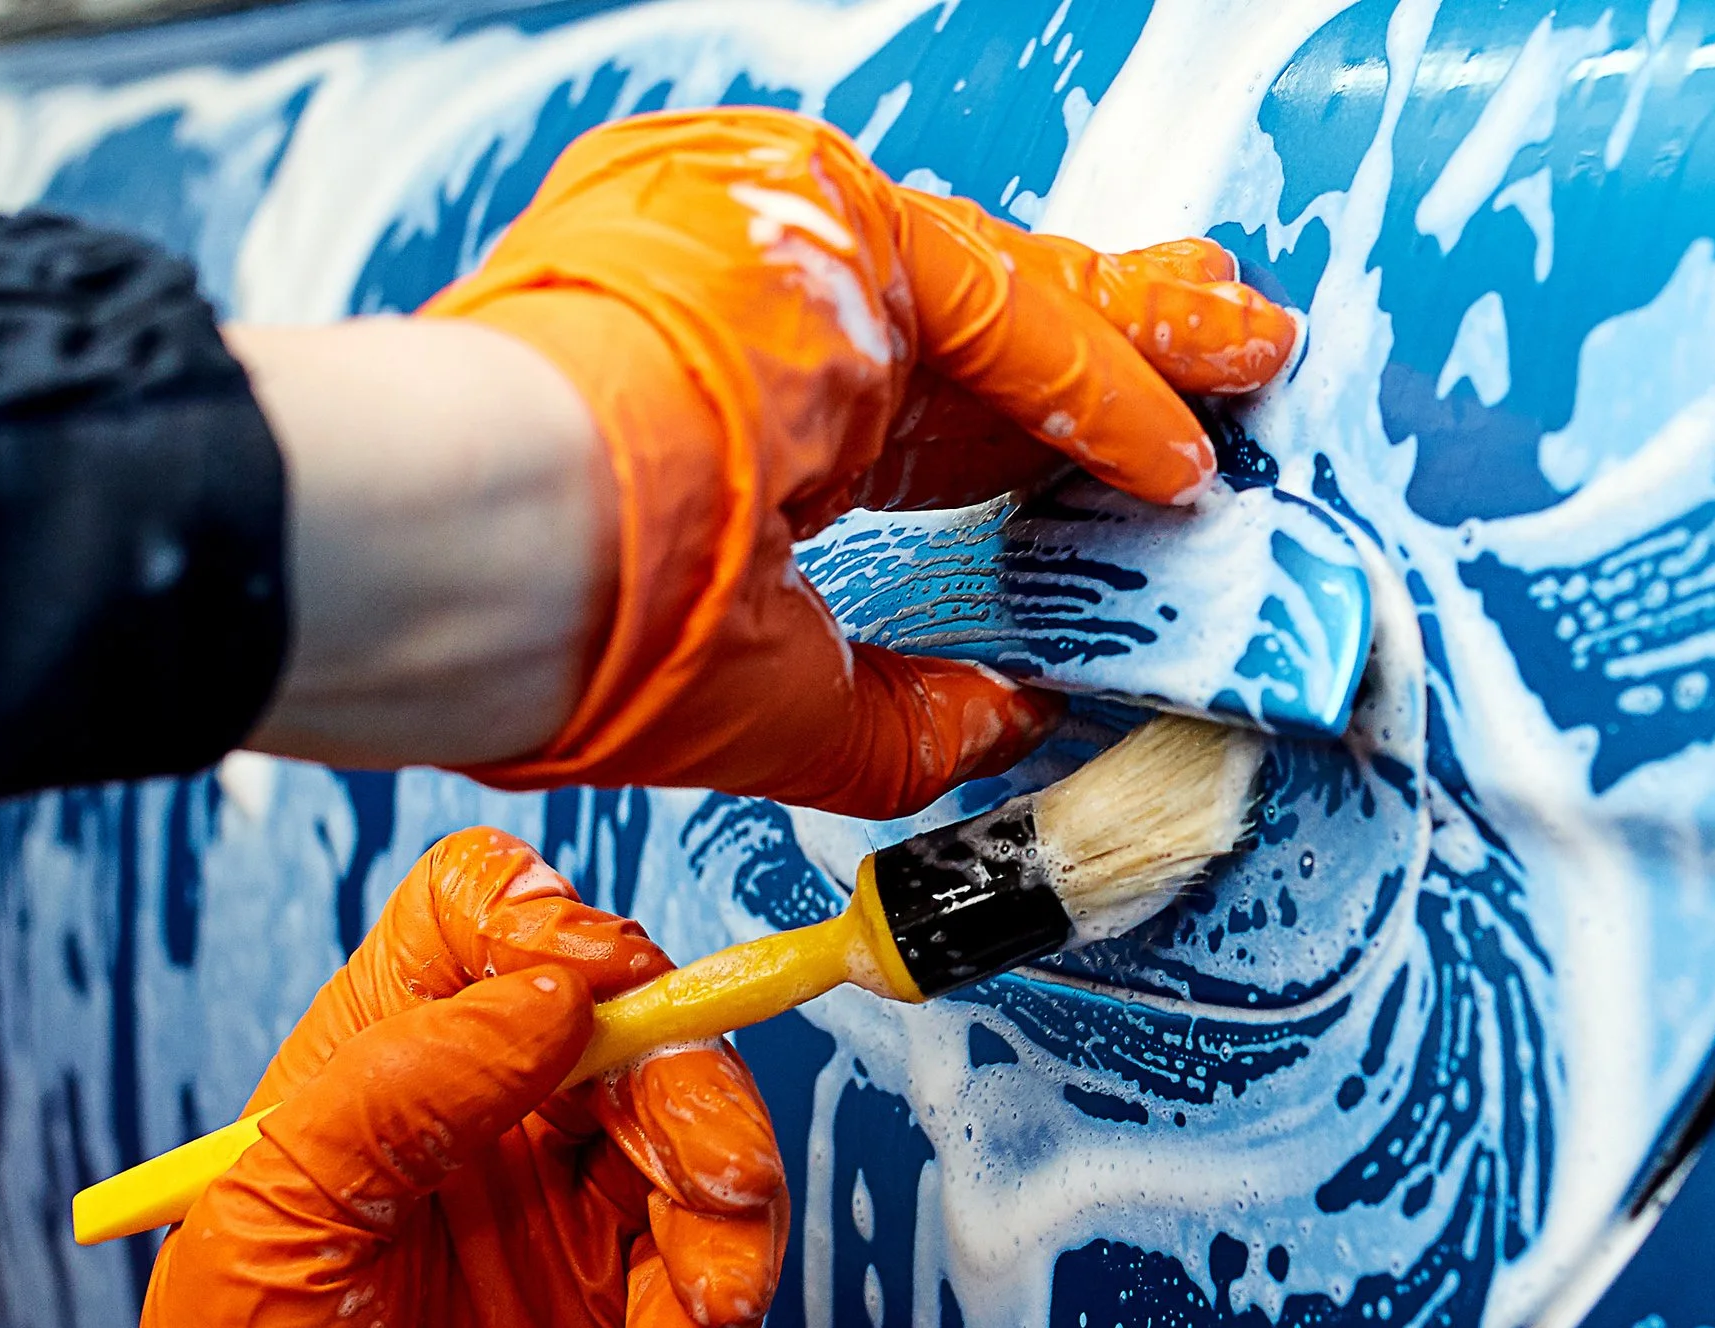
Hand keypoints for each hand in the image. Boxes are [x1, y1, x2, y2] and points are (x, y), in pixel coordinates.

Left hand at [72, 828, 785, 1327]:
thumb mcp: (274, 1227)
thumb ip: (403, 1086)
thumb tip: (554, 992)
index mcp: (388, 1065)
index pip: (483, 915)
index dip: (548, 920)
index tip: (589, 985)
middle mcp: (492, 1117)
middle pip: (630, 1013)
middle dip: (683, 1075)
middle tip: (691, 1163)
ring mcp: (571, 1212)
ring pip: (702, 1123)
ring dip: (728, 1187)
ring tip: (699, 1288)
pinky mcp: (635, 1309)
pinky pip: (726, 1254)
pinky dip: (723, 1294)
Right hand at [423, 106, 1297, 818]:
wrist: (473, 560)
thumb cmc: (560, 641)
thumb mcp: (765, 707)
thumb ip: (904, 713)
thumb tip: (1017, 724)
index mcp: (721, 422)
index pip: (911, 418)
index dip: (1029, 448)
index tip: (1125, 481)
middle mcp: (750, 320)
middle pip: (971, 335)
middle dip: (1101, 359)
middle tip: (1211, 369)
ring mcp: (773, 249)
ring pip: (997, 293)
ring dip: (1130, 340)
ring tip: (1241, 355)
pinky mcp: (814, 215)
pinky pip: (996, 305)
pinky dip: (1096, 377)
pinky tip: (1178, 434)